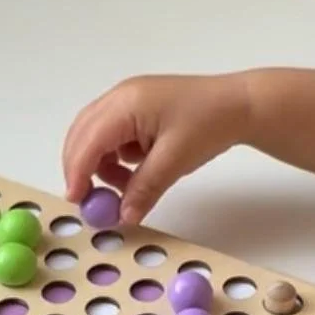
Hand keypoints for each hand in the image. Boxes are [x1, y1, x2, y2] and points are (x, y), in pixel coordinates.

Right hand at [62, 73, 249, 224]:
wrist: (239, 104)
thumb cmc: (209, 124)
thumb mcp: (174, 160)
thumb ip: (144, 188)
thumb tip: (123, 217)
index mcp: (126, 104)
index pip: (88, 141)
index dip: (77, 172)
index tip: (76, 201)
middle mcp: (119, 97)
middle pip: (81, 135)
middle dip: (81, 169)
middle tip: (91, 201)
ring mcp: (125, 101)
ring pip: (93, 137)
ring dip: (100, 166)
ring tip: (126, 187)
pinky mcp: (135, 109)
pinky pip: (110, 136)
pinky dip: (114, 158)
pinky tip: (135, 170)